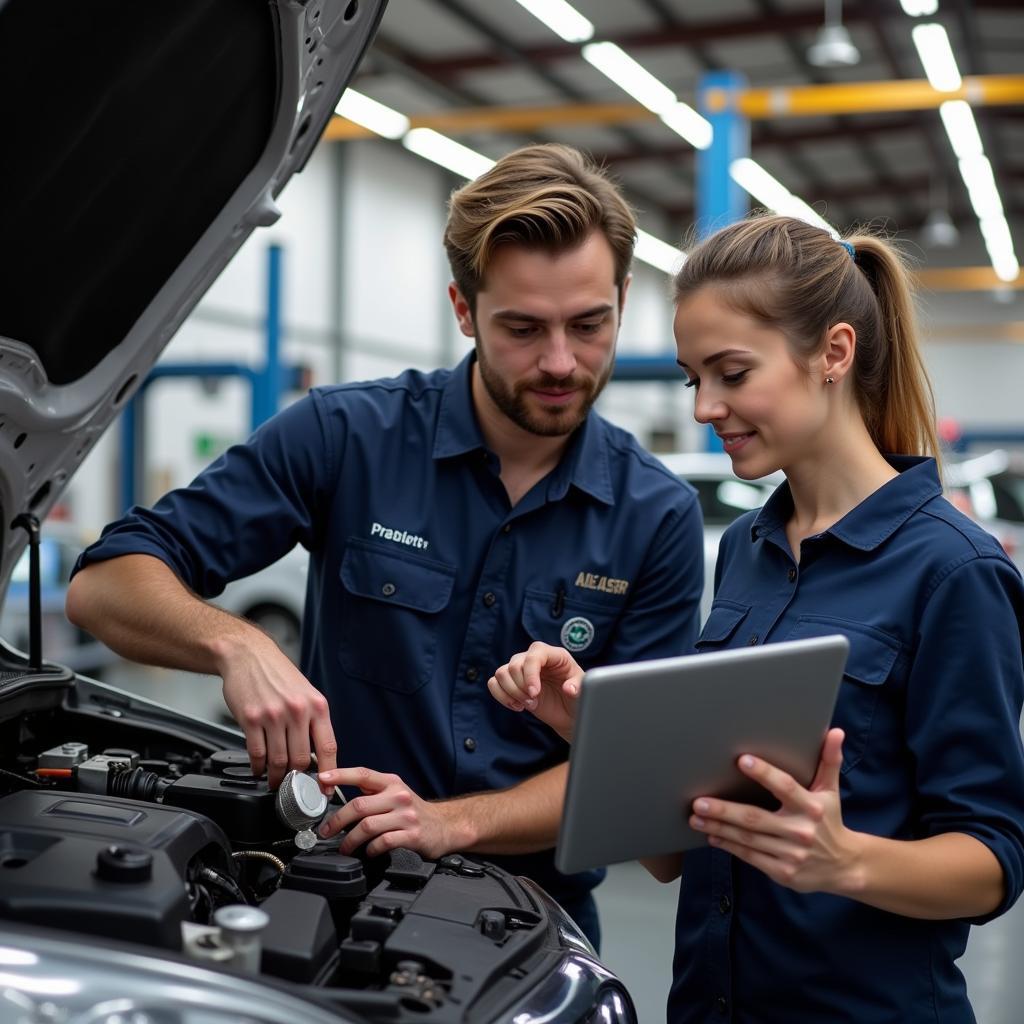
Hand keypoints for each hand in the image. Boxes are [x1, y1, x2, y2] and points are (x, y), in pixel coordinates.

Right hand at [218, 631, 337, 790]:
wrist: (249, 655)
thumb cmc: (278, 675)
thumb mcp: (306, 693)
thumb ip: (313, 721)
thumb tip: (317, 754)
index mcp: (317, 705)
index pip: (328, 747)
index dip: (328, 773)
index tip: (325, 788)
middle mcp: (297, 711)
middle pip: (301, 759)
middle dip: (297, 777)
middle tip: (293, 785)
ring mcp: (273, 715)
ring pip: (278, 760)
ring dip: (276, 776)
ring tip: (275, 780)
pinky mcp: (251, 719)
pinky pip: (257, 753)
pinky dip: (258, 767)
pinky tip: (259, 769)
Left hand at [315, 767, 466, 858]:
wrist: (446, 826)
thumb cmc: (414, 811)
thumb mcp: (395, 793)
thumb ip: (372, 791)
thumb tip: (339, 791)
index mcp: (392, 783)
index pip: (363, 774)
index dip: (340, 775)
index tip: (322, 778)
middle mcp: (398, 796)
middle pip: (359, 806)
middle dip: (337, 821)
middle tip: (326, 831)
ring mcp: (406, 816)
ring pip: (367, 826)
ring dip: (350, 840)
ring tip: (344, 847)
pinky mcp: (412, 835)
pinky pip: (383, 843)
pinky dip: (371, 849)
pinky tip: (369, 852)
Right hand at [487, 642, 582, 741]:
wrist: (569, 712)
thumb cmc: (577, 697)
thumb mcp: (584, 690)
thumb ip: (579, 686)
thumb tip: (569, 688)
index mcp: (553, 655)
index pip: (535, 655)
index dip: (531, 674)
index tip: (534, 693)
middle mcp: (535, 658)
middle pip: (515, 665)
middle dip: (521, 688)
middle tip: (534, 702)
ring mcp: (521, 669)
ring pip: (502, 673)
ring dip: (511, 692)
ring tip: (527, 704)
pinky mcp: (511, 681)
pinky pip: (494, 683)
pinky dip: (502, 696)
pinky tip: (517, 706)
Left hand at [689, 729, 860, 893]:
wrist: (844, 865)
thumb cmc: (830, 820)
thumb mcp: (830, 790)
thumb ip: (829, 761)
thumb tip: (836, 732)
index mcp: (811, 806)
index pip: (785, 786)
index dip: (764, 773)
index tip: (741, 760)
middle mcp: (800, 830)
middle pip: (755, 818)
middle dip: (724, 810)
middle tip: (699, 802)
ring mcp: (790, 853)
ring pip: (748, 839)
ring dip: (719, 828)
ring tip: (695, 817)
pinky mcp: (783, 872)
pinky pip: (751, 857)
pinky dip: (729, 846)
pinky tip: (712, 837)